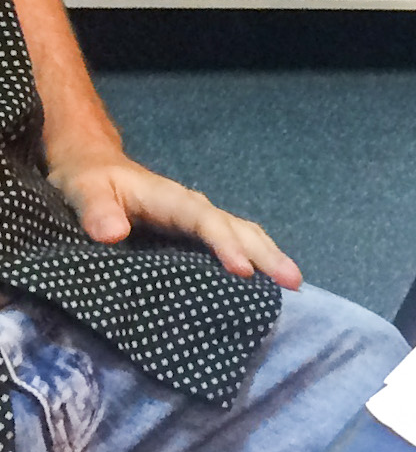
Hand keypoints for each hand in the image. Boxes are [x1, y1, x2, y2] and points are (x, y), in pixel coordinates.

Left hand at [48, 149, 301, 287]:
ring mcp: (197, 220)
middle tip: (294, 282)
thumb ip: (97, 211)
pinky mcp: (193, 234)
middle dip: (266, 254)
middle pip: (238, 228)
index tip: (243, 272)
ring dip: (268, 256)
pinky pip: (232, 242)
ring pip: (242, 233)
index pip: (206, 222)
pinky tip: (262, 281)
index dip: (226, 245)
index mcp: (172, 200)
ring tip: (293, 284)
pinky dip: (253, 258)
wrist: (95, 168)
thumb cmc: (90, 180)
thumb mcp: (84, 190)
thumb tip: (113, 235)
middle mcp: (193, 208)